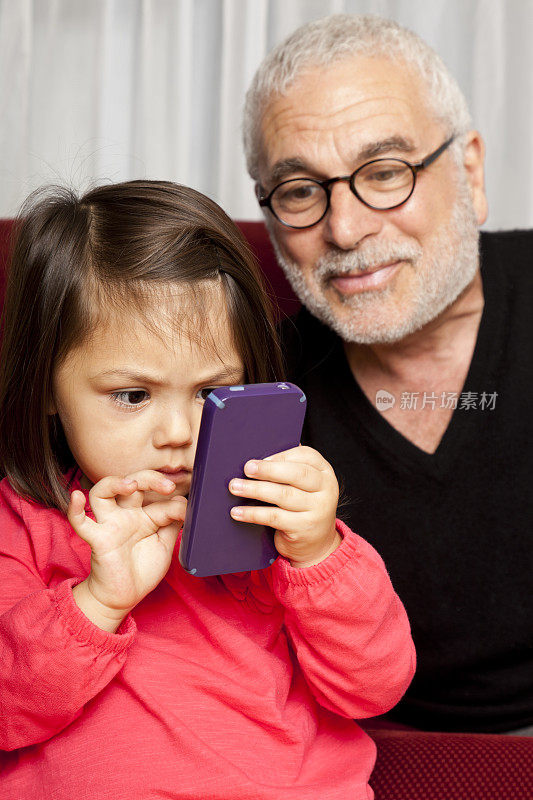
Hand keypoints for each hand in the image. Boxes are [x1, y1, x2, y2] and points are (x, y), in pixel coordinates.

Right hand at [68, 471, 186, 630]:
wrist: (124, 596)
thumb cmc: (143, 569)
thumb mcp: (165, 545)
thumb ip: (173, 524)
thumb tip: (184, 502)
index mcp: (145, 515)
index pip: (160, 499)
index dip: (176, 502)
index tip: (188, 512)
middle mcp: (127, 514)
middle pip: (132, 484)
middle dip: (150, 478)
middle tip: (168, 486)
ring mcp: (110, 524)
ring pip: (102, 492)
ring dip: (114, 482)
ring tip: (130, 485)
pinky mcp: (98, 539)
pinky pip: (80, 522)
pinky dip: (74, 509)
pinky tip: (77, 496)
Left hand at [228, 446, 340, 567]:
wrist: (317, 543)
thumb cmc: (303, 506)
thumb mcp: (304, 486)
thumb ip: (289, 469)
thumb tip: (258, 459)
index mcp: (325, 473)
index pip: (306, 456)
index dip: (281, 455)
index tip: (260, 457)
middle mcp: (326, 490)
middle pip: (296, 474)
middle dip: (268, 470)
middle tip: (247, 468)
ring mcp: (318, 510)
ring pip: (283, 495)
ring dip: (255, 490)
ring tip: (235, 487)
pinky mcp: (304, 528)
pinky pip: (274, 517)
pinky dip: (253, 513)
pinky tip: (238, 512)